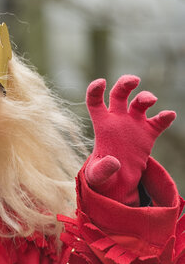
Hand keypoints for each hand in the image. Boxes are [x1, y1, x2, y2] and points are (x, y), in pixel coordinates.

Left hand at [85, 75, 175, 204]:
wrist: (118, 182)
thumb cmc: (102, 176)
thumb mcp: (96, 176)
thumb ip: (102, 170)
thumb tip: (114, 162)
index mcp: (101, 125)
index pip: (95, 102)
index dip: (95, 90)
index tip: (100, 82)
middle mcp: (117, 120)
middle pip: (119, 94)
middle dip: (125, 84)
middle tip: (134, 80)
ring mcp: (133, 125)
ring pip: (139, 103)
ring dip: (145, 97)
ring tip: (150, 101)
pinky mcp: (148, 133)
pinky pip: (158, 122)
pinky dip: (164, 117)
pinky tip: (168, 116)